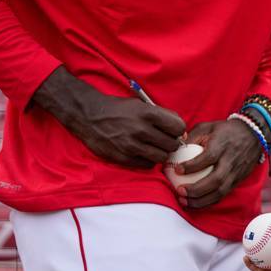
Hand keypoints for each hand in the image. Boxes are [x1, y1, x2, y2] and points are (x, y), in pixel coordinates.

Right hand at [31, 66, 185, 167]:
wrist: (89, 116)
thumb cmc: (118, 109)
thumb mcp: (142, 105)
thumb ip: (163, 116)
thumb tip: (181, 131)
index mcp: (148, 114)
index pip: (178, 127)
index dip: (178, 129)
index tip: (173, 130)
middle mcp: (141, 130)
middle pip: (172, 144)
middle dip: (171, 142)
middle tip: (164, 140)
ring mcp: (131, 145)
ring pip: (161, 157)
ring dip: (161, 153)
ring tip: (154, 147)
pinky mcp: (123, 157)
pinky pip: (147, 165)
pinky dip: (149, 160)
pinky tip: (144, 153)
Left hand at [174, 119, 262, 208]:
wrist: (254, 134)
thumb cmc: (226, 130)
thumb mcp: (208, 126)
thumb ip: (192, 136)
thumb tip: (175, 149)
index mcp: (222, 145)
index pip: (208, 158)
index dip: (192, 166)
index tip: (177, 169)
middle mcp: (230, 161)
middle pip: (215, 180)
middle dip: (196, 189)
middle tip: (179, 191)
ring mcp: (236, 173)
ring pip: (220, 192)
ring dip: (200, 200)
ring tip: (184, 201)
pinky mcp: (238, 180)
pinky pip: (223, 195)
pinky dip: (208, 202)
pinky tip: (195, 203)